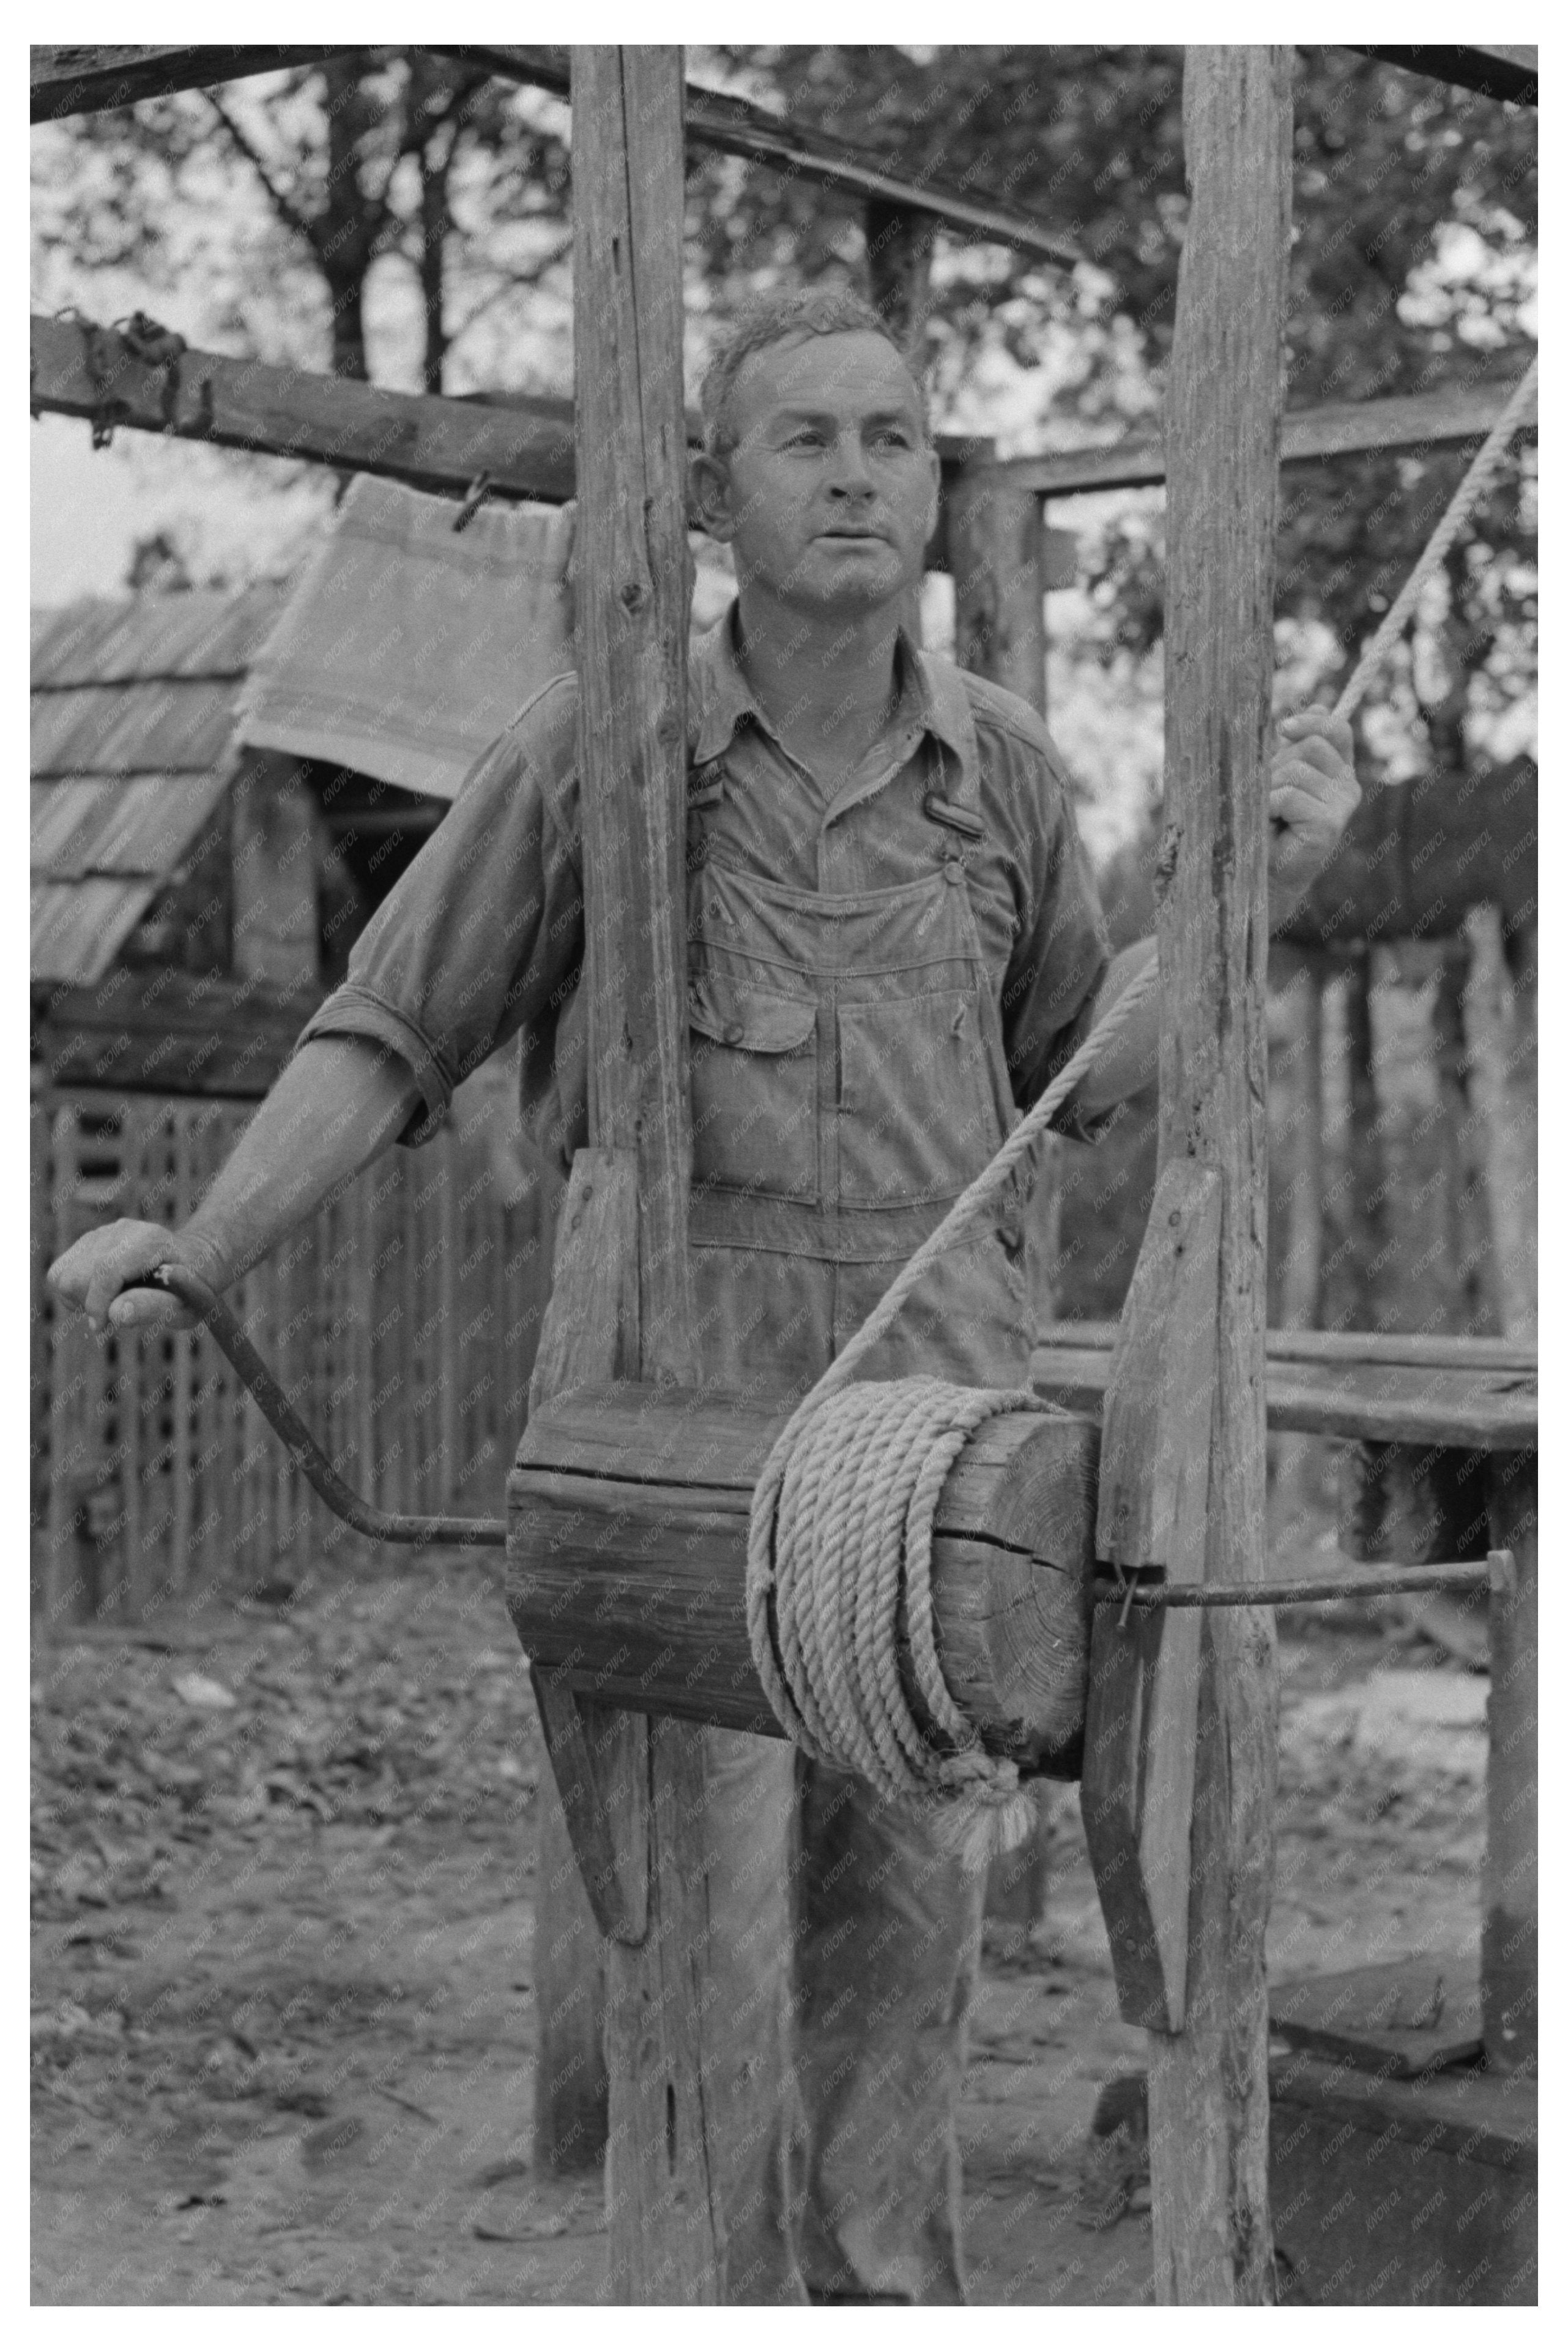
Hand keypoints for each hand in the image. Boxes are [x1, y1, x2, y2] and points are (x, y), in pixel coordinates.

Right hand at [46, 1221, 231, 1335]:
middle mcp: (123, 1231)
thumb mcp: (185, 1306)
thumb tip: (115, 1313)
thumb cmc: (191, 1290)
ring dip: (80, 1298)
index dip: (98, 1305)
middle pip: (75, 1275)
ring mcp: (103, 1233)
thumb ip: (153, 1308)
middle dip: (89, 1303)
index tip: (102, 1328)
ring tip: (110, 1303)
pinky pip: (61, 1272)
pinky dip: (75, 1291)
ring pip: (61, 1275)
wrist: (193, 1263)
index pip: (105, 1270)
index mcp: (149, 1242)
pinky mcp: (90, 1241)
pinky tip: (102, 1294)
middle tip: (115, 1313)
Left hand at [1267, 705, 1359, 918]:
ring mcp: (1341, 806)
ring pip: (1294, 771)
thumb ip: (1298, 746)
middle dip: (1277, 765)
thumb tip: (1319, 703)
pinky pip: (1288, 795)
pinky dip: (1269, 807)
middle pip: (1309, 746)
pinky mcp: (1329, 825)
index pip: (1336, 730)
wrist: (1263, 875)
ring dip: (1268, 791)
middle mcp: (1347, 786)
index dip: (1312, 721)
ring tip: (1269, 815)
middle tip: (1269, 798)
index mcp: (1338, 771)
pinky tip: (1272, 826)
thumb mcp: (1280, 777)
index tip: (1282, 728)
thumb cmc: (1266, 824)